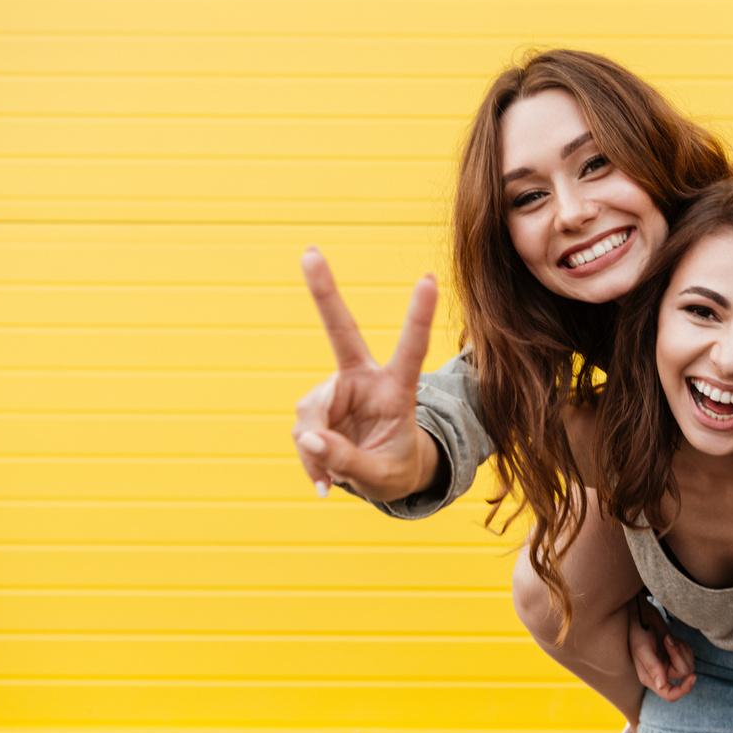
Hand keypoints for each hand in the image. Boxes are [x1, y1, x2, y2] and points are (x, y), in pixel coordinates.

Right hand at [292, 247, 440, 501]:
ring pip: (311, 413)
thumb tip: (309, 441)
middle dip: (324, 292)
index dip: (418, 316)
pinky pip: (302, 434)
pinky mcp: (316, 407)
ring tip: (333, 478)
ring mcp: (337, 391)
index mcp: (397, 389)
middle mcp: (364, 380)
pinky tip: (324, 480)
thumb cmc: (395, 468)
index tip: (430, 279)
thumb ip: (349, 460)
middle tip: (310, 252)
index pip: (411, 349)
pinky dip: (310, 461)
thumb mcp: (382, 475)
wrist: (386, 477)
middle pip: (341, 332)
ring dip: (316, 450)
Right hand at [627, 596, 695, 701]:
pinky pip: (689, 655)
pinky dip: (683, 646)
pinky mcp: (676, 654)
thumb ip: (653, 667)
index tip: (692, 677)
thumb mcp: (643, 649)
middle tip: (668, 640)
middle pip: (683, 673)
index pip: (670, 694)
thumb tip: (662, 685)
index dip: (683, 690)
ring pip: (689, 664)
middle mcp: (661, 674)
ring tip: (668, 638)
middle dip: (679, 655)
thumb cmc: (638, 632)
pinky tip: (672, 638)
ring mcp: (669, 664)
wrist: (642, 615)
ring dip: (681, 649)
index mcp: (650, 678)